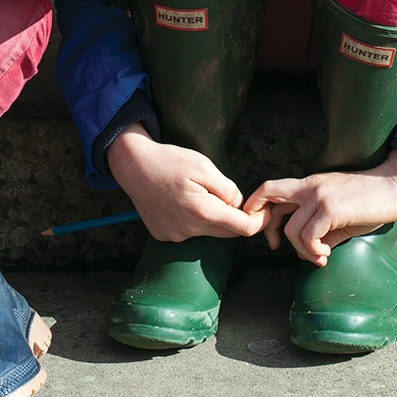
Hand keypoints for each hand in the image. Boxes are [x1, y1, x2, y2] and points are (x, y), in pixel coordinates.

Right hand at [106, 123, 265, 240]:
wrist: (133, 165)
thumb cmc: (169, 162)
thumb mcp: (205, 166)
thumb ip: (227, 188)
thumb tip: (238, 204)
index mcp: (204, 212)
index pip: (244, 228)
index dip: (258, 221)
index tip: (263, 212)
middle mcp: (189, 230)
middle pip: (227, 232)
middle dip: (234, 217)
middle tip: (228, 196)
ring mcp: (175, 235)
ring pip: (207, 232)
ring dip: (211, 218)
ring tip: (195, 193)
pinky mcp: (163, 235)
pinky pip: (188, 231)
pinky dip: (192, 220)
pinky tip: (179, 201)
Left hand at [243, 149, 396, 265]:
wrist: (394, 187)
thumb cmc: (370, 200)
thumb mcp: (339, 213)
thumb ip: (321, 228)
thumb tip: (310, 252)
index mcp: (309, 184)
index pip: (271, 188)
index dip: (258, 207)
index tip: (267, 231)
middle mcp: (309, 187)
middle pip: (269, 198)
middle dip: (266, 226)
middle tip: (275, 246)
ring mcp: (319, 196)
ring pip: (292, 230)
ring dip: (302, 251)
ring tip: (319, 256)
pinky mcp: (331, 209)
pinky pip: (309, 237)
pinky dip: (314, 252)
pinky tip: (326, 255)